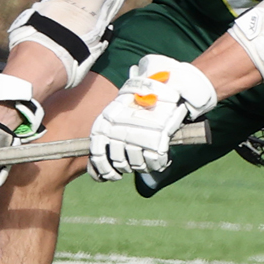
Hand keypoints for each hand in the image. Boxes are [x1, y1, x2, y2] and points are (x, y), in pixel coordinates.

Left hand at [88, 54, 214, 181]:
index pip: (98, 155)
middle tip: (133, 164)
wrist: (166, 87)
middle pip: (119, 162)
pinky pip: (154, 162)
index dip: (102, 170)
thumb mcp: (117, 110)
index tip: (108, 176)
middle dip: (126, 167)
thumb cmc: (141, 99)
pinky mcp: (156, 142)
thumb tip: (105, 158)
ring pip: (136, 164)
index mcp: (104, 124)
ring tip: (148, 158)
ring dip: (142, 165)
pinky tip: (160, 159)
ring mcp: (136, 138)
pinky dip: (157, 164)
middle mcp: (117, 132)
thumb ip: (110, 131)